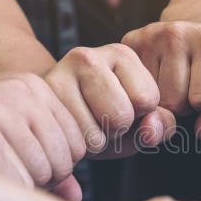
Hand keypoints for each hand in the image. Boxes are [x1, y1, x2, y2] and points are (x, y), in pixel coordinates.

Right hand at [0, 73, 83, 189]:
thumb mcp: (14, 131)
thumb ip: (47, 159)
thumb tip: (77, 198)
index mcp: (41, 89)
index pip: (80, 141)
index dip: (64, 166)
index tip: (41, 172)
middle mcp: (29, 90)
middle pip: (66, 154)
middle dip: (51, 178)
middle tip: (23, 180)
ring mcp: (6, 99)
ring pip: (45, 163)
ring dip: (30, 182)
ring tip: (6, 176)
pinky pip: (19, 164)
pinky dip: (11, 179)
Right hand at [45, 45, 175, 158]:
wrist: (55, 113)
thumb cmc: (106, 115)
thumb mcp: (143, 122)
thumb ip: (160, 126)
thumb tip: (150, 130)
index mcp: (123, 54)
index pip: (148, 99)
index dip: (140, 115)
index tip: (124, 108)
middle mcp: (89, 55)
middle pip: (122, 115)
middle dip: (117, 129)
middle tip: (101, 119)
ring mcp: (60, 73)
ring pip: (96, 132)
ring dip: (96, 140)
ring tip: (85, 124)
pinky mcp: (39, 98)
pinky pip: (73, 141)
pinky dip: (76, 147)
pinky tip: (69, 129)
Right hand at [122, 21, 200, 133]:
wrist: (192, 37)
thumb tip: (200, 129)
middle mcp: (177, 33)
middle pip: (173, 103)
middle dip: (182, 106)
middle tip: (186, 89)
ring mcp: (149, 36)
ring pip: (150, 101)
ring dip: (161, 102)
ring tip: (171, 86)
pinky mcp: (129, 41)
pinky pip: (132, 90)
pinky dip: (144, 93)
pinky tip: (154, 81)